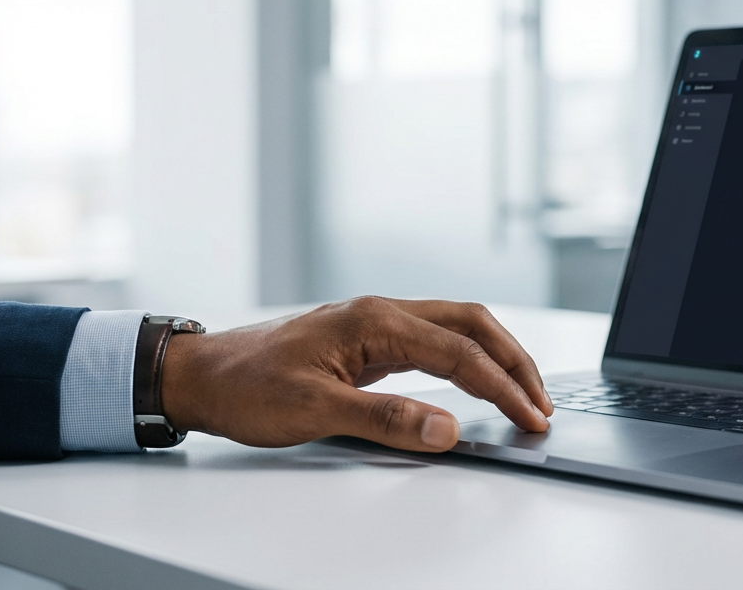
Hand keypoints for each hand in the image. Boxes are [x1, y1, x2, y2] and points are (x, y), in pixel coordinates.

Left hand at [159, 297, 552, 452]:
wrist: (200, 375)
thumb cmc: (245, 387)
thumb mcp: (313, 411)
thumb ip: (384, 420)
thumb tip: (446, 429)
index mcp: (374, 321)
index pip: (460, 352)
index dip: (503, 387)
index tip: (531, 418)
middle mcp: (382, 312)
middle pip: (473, 325)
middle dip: (515, 362)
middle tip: (542, 404)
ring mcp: (377, 323)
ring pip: (458, 327)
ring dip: (496, 357)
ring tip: (523, 394)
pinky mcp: (370, 340)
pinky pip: (436, 341)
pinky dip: (468, 360)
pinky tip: (477, 381)